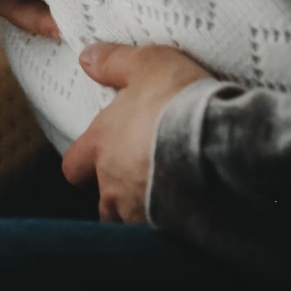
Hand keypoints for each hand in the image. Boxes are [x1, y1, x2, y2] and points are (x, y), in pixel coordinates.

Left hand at [60, 43, 213, 222]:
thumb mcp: (147, 64)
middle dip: (114, 196)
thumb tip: (87, 57)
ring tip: (167, 197)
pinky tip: (188, 212)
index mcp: (101, 145)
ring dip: (141, 212)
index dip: (83, 162)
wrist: (216, 143)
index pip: (73, 164)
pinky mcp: (166, 229)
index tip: (99, 156)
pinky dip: (169, 225)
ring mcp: (138, 210)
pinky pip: (160, 233)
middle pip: (101, 202)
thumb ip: (114, 62)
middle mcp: (112, 183)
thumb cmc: (178, 101)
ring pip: (129, 221)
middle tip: (139, 180)